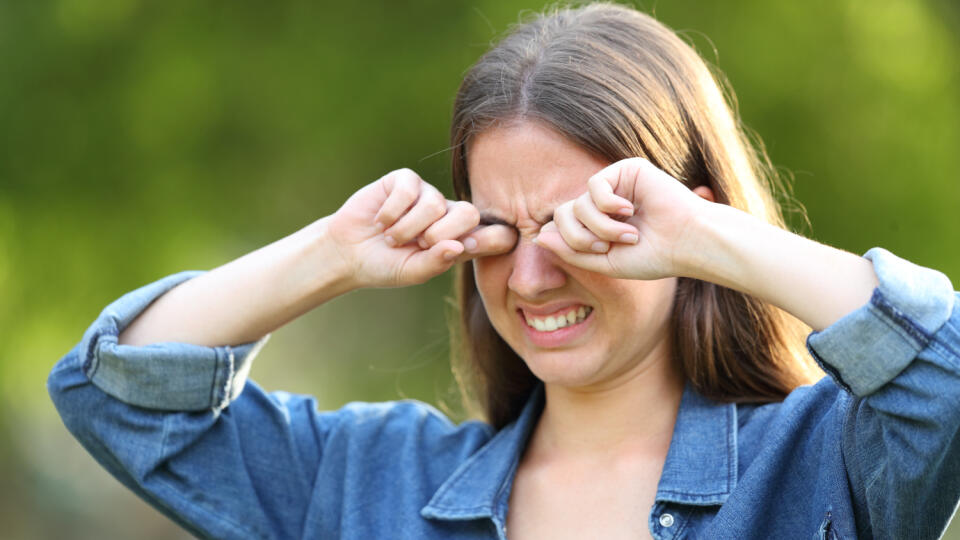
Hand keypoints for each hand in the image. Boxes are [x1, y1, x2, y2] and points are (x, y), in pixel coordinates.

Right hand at [328, 168, 516, 287]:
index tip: (466, 248)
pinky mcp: (405, 180)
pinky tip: (380, 221)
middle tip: (418, 244)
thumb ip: (436, 262)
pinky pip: (409, 190)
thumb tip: (459, 246)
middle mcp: (448, 215)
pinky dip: (391, 211)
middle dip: (440, 233)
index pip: (496, 235)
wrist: (347, 252)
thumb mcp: (411, 272)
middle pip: (469, 213)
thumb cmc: (384, 266)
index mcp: (459, 240)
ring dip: (407, 227)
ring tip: (391, 238)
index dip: (491, 239)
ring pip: (434, 204)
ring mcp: (427, 195)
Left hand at [533, 158, 712, 279]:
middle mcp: (603, 203)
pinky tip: (630, 211)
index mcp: (597, 224)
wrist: (688, 243)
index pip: (560, 227)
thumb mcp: (605, 263)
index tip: (599, 253)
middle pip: (562, 214)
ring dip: (600, 225)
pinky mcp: (626, 170)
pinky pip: (594, 185)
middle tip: (606, 247)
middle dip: (579, 236)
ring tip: (628, 235)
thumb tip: (538, 236)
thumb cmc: (653, 256)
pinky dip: (607, 204)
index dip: (570, 242)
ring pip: (578, 203)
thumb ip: (571, 252)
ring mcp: (614, 185)